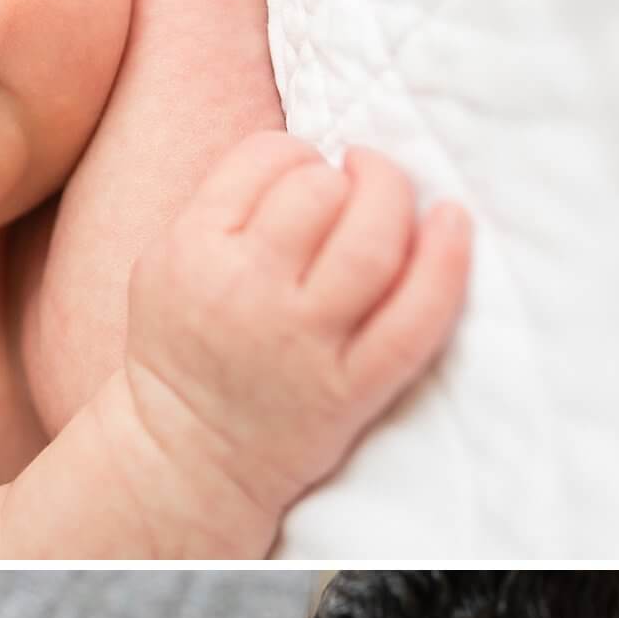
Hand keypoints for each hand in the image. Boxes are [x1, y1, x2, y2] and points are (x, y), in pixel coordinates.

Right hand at [126, 132, 472, 548]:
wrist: (186, 462)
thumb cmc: (185, 349)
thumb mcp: (166, 260)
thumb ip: (227, 204)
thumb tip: (321, 156)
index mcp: (193, 252)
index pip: (266, 158)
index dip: (296, 156)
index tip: (300, 184)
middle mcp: (247, 294)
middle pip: (321, 191)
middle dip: (348, 175)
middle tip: (352, 189)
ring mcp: (303, 345)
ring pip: (372, 241)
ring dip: (394, 200)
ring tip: (390, 200)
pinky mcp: (350, 390)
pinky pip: (415, 318)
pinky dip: (446, 263)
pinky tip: (452, 224)